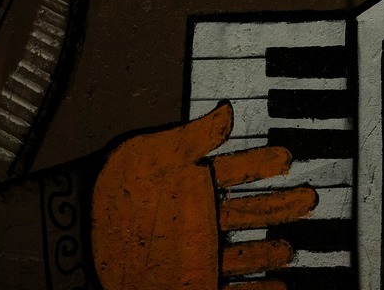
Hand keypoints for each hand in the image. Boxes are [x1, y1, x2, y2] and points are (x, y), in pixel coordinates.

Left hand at [92, 102, 317, 289]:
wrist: (75, 242)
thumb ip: (194, 138)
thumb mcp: (153, 155)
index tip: (286, 156)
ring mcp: (196, 255)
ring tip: (291, 247)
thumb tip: (228, 112)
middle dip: (279, 205)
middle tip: (307, 197)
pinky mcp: (194, 284)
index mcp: (191, 185)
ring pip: (245, 252)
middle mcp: (197, 220)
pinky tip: (277, 288)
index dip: (262, 164)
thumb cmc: (108, 194)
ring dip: (269, 250)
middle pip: (249, 212)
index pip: (237, 170)